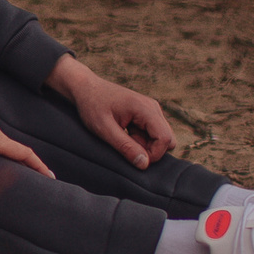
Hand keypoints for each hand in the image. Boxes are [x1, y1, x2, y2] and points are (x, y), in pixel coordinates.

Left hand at [47, 54, 176, 168]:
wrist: (85, 88)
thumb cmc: (92, 106)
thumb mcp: (104, 129)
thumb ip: (125, 147)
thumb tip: (144, 164)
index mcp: (145, 108)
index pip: (165, 138)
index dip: (153, 154)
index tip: (133, 159)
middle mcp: (153, 107)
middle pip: (167, 139)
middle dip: (150, 150)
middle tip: (126, 146)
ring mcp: (151, 110)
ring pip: (160, 137)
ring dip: (143, 144)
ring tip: (121, 137)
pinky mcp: (146, 114)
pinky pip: (152, 133)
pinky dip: (140, 139)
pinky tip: (123, 133)